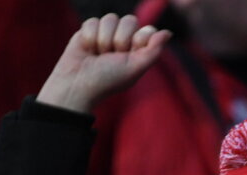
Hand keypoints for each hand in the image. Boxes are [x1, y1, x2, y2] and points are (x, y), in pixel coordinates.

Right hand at [38, 14, 170, 112]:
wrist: (78, 83)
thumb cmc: (109, 79)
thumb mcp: (135, 68)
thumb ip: (153, 50)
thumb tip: (168, 32)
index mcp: (140, 49)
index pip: (147, 30)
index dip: (138, 40)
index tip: (129, 53)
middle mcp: (125, 39)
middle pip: (129, 20)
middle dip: (120, 40)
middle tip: (112, 56)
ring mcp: (107, 33)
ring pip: (110, 18)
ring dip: (103, 40)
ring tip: (99, 54)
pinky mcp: (89, 29)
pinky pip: (93, 21)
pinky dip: (89, 37)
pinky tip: (88, 49)